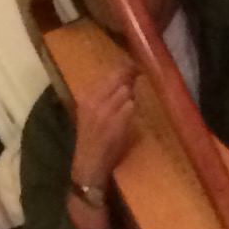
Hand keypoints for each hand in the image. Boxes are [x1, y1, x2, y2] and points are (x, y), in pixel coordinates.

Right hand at [70, 68, 141, 195]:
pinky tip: (133, 111)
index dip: (124, 67)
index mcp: (87, 97)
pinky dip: (133, 106)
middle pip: (119, 79)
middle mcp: (95, 100)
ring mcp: (106, 110)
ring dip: (133, 92)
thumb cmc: (92, 141)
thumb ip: (104, 99)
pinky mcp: (117, 121)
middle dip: (131, 75)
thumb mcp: (91, 115)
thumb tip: (123, 84)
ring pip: (126, 91)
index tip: (134, 63)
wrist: (89, 165)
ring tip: (135, 95)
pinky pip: (130, 106)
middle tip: (140, 72)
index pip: (109, 75)